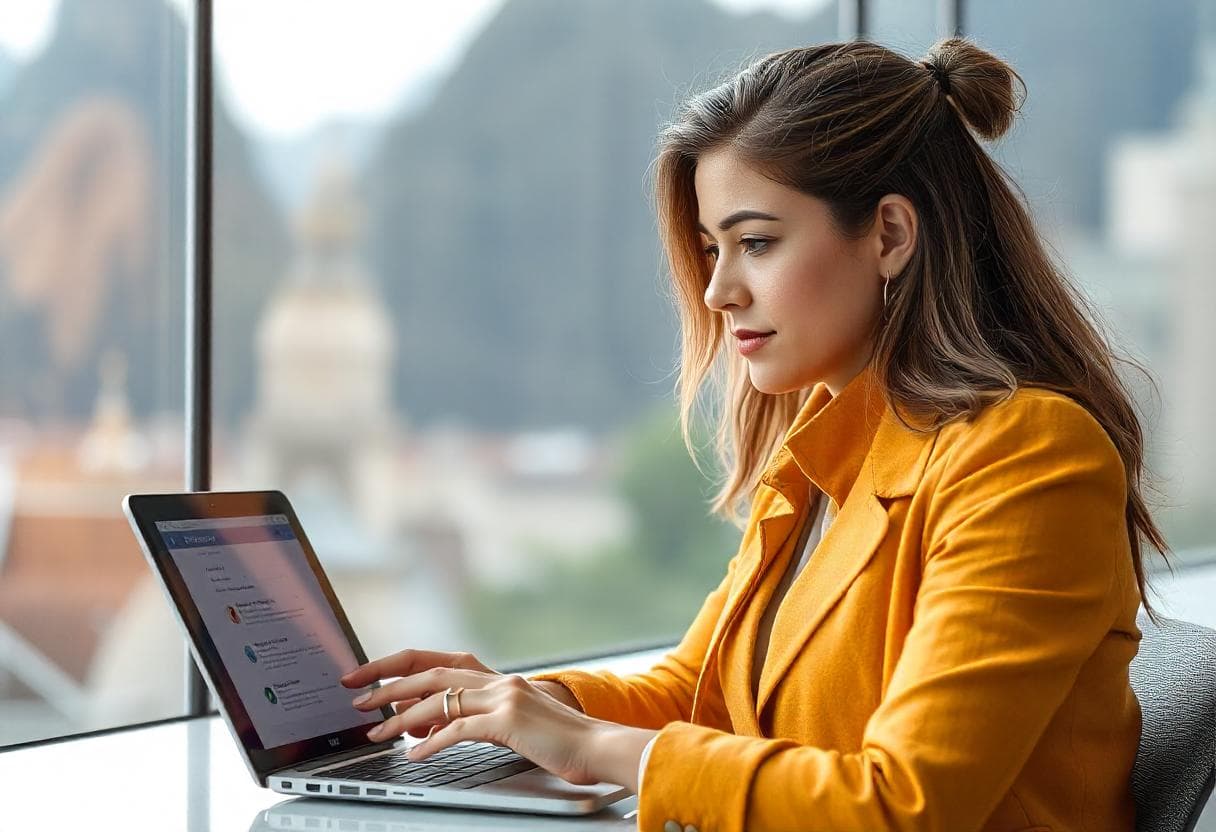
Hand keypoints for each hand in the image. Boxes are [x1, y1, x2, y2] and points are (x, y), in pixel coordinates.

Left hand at [342, 650, 654, 788]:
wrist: (599, 747)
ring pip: (438, 699)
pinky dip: (433, 742)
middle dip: (386, 684)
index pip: (435, 660)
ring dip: (401, 718)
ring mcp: (504, 697)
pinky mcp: (510, 722)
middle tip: (354, 696)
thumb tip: (425, 721)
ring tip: (376, 734)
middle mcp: (497, 679)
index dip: (396, 666)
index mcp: (495, 677)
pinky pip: (460, 729)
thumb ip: (471, 715)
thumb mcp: (511, 722)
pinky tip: (415, 755)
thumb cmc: (557, 740)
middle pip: (428, 672)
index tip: (366, 676)